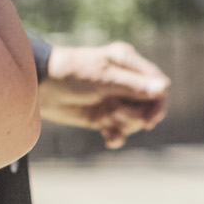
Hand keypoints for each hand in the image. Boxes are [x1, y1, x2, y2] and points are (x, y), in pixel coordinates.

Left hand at [38, 42, 170, 148]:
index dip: (157, 103)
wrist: (39, 87)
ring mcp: (114, 99)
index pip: (157, 84)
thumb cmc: (71, 74)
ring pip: (135, 119)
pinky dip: (117, 136)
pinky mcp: (102, 116)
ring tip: (107, 122)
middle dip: (137, 115)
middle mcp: (124, 81)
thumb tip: (164, 88)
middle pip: (148, 105)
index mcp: (128, 63)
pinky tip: (109, 140)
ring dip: (125, 125)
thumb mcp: (104, 79)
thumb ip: (134, 86)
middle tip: (118, 116)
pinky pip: (120, 130)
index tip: (149, 119)